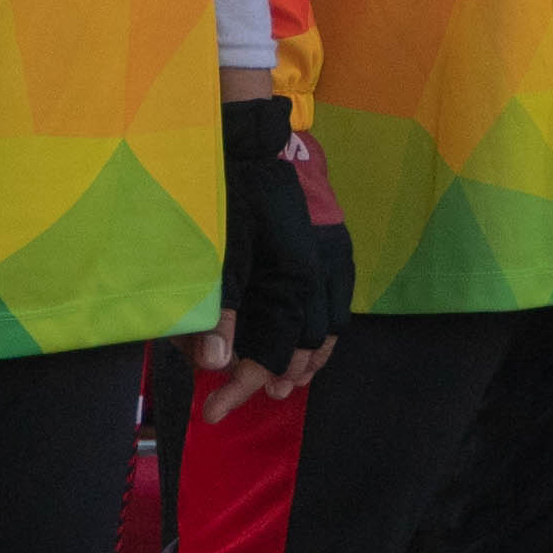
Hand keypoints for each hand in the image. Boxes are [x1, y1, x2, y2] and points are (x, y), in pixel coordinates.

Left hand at [199, 89, 349, 419]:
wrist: (257, 143)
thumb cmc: (234, 195)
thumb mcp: (220, 255)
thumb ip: (222, 313)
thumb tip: (214, 364)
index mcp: (294, 282)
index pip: (274, 354)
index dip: (245, 386)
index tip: (215, 409)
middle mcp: (322, 276)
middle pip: (307, 348)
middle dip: (278, 377)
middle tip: (247, 395)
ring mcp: (333, 259)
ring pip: (330, 329)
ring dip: (306, 359)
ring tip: (284, 380)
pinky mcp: (334, 245)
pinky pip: (339, 301)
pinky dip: (323, 329)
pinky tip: (305, 335)